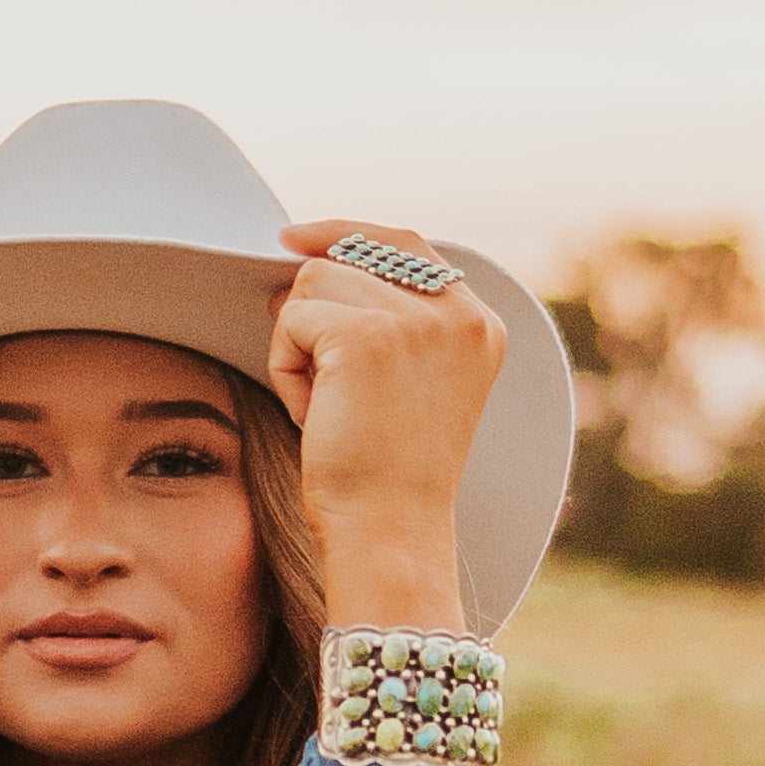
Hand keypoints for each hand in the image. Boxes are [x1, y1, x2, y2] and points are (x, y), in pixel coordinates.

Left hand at [267, 223, 505, 635]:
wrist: (390, 531)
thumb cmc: (387, 475)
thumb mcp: (408, 385)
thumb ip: (390, 320)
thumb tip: (304, 261)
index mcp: (478, 324)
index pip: (404, 242)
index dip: (345, 234)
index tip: (293, 240)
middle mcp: (457, 312)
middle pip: (348, 258)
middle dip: (315, 314)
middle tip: (319, 381)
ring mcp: (415, 318)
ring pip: (313, 282)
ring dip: (299, 345)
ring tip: (328, 405)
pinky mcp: (366, 332)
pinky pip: (292, 320)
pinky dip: (286, 368)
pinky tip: (315, 413)